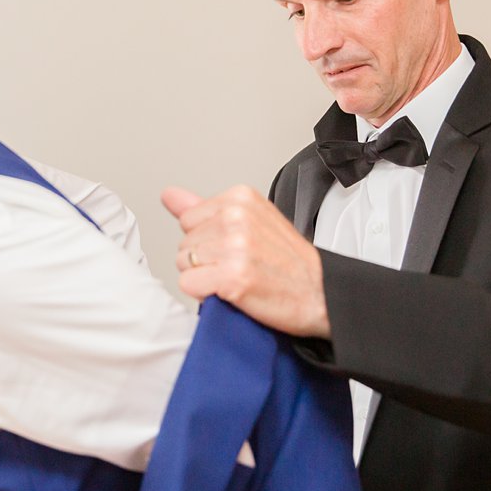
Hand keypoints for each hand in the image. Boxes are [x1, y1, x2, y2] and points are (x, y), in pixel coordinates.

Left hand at [161, 185, 330, 338]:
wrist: (321, 293)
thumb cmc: (289, 262)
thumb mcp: (251, 220)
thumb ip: (205, 209)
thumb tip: (169, 195)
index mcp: (240, 198)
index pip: (188, 219)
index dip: (207, 241)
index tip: (236, 249)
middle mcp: (236, 217)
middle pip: (184, 244)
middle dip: (205, 261)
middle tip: (240, 267)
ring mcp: (234, 246)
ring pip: (184, 265)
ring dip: (205, 279)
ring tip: (238, 278)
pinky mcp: (232, 277)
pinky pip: (190, 285)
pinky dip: (206, 295)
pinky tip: (233, 292)